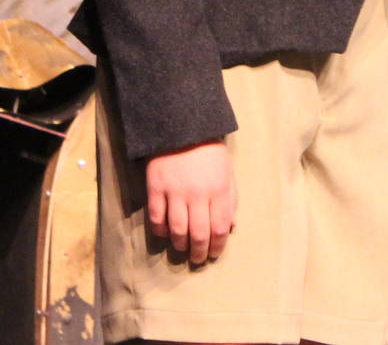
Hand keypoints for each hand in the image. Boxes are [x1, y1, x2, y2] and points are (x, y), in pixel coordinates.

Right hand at [146, 139, 234, 263]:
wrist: (182, 128)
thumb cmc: (210, 153)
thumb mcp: (228, 173)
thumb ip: (230, 200)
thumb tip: (231, 227)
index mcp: (219, 189)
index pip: (220, 227)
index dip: (218, 245)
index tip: (214, 254)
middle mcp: (198, 193)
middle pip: (199, 233)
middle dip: (199, 252)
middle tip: (198, 260)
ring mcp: (175, 191)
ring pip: (177, 229)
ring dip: (180, 244)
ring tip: (182, 249)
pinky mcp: (156, 188)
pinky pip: (157, 218)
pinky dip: (160, 230)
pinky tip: (165, 234)